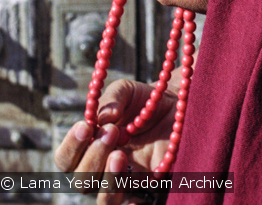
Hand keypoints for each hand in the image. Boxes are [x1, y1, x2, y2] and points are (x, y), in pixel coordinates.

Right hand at [54, 79, 175, 204]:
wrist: (174, 106)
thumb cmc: (142, 100)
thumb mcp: (126, 90)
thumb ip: (113, 98)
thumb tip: (106, 117)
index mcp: (88, 148)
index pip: (65, 160)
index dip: (71, 146)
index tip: (86, 126)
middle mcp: (101, 170)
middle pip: (82, 182)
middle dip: (93, 157)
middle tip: (112, 131)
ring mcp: (123, 182)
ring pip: (104, 199)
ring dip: (109, 179)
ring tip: (120, 154)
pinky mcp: (146, 189)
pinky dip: (132, 204)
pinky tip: (136, 193)